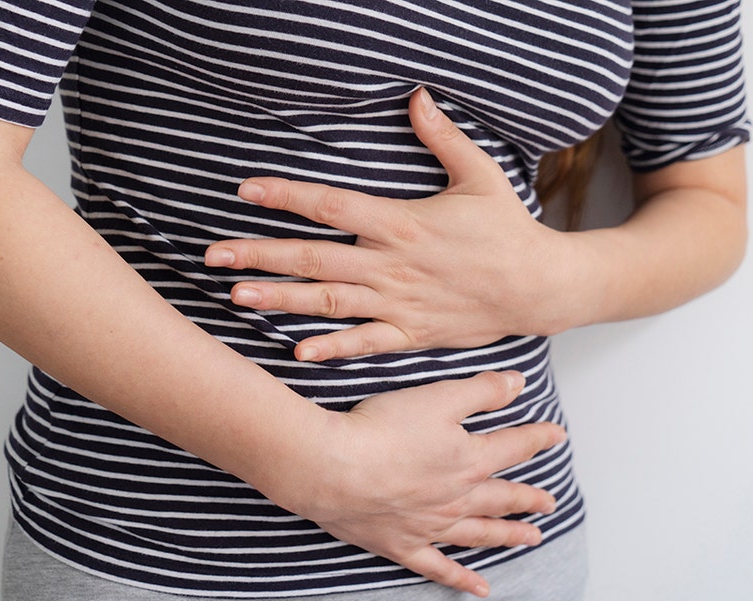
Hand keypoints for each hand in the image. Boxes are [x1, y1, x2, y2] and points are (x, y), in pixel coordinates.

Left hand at [205, 88, 596, 361]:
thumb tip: (417, 96)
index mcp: (402, 223)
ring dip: (280, 300)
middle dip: (260, 255)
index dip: (286, 196)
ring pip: (328, 301)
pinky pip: (365, 343)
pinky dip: (332, 348)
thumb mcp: (480, 175)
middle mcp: (392, 265)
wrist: (539, 287)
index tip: (245, 189)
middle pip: (314, 257)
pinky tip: (296, 351)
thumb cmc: (508, 229)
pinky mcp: (410, 334)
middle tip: (213, 255)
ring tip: (236, 296)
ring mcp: (399, 303)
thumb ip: (443, 137)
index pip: (332, 205)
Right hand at [257, 371, 564, 597]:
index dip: (538, 439)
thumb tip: (519, 383)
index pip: (514, 447)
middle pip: (503, 497)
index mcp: (468, 460)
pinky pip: (439, 568)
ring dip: (508, 535)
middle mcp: (457, 498)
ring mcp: (431, 526)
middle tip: (550, 503)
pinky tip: (480, 589)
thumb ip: (482, 391)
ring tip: (531, 539)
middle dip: (529, 498)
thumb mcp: (438, 397)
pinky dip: (462, 580)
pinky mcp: (402, 545)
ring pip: (480, 533)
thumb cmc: (381, 429)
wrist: (334, 468)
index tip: (557, 436)